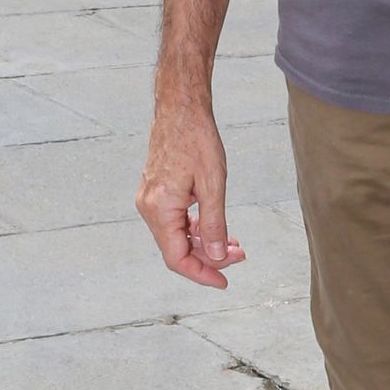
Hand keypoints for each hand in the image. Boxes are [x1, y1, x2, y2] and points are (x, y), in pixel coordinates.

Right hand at [137, 103, 246, 288]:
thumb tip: (218, 257)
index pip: (176, 258)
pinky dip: (195, 228)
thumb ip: (214, 224)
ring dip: (204, 242)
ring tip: (234, 244)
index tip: (224, 282)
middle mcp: (149, 207)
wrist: (181, 108)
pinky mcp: (156, 191)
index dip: (201, 274)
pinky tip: (216, 227)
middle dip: (209, 257)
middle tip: (240, 256)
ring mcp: (150, 199)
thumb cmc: (197, 139)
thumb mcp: (213, 184)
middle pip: (177, 249)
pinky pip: (174, 220)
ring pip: (177, 236)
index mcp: (160, 209)